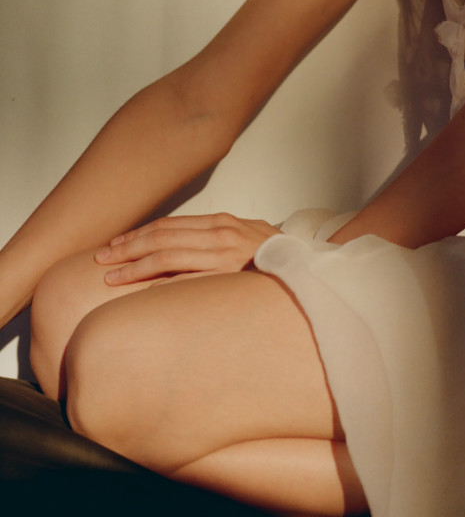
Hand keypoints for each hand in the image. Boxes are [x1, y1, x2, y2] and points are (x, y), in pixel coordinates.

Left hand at [94, 213, 280, 285]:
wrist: (310, 269)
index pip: (169, 225)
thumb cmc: (278, 258)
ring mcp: (226, 255)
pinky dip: (163, 284)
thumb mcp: (248, 238)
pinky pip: (189, 280)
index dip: (139, 234)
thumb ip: (218, 240)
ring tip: (111, 277)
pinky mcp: (231, 277)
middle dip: (128, 247)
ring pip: (168, 254)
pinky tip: (142, 293)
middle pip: (162, 236)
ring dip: (135, 266)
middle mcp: (221, 234)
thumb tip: (186, 247)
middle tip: (101, 258)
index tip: (116, 245)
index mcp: (222, 223)